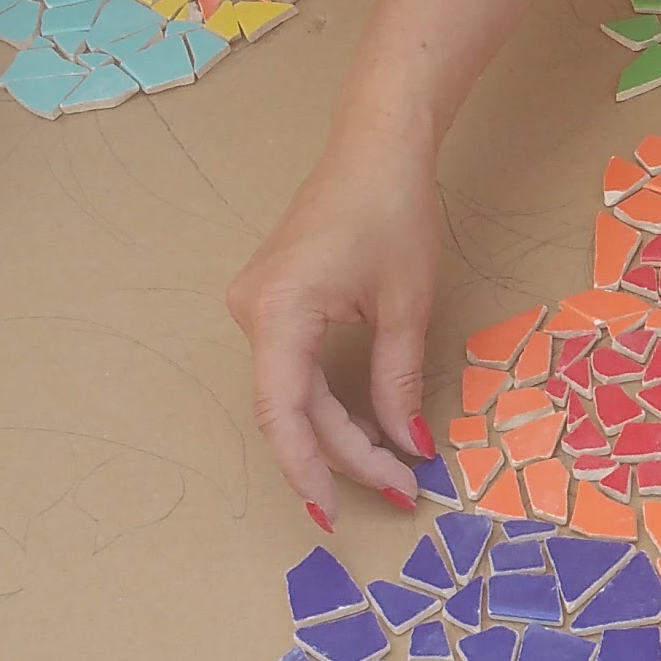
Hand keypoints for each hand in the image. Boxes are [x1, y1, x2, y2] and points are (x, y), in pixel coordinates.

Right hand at [225, 127, 441, 526]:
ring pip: (291, 395)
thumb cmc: (393, 210)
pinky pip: (293, 371)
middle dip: (343, 457)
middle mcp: (252, 312)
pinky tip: (365, 430)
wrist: (376, 145)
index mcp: (280, 311)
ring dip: (336, 434)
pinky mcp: (272, 304)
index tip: (336, 514)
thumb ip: (398, 382)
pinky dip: (327, 404)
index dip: (310, 469)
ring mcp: (257, 308)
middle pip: (291, 411)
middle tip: (398, 489)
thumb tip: (408, 446)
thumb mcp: (406, 306)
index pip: (284, 414)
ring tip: (390, 468)